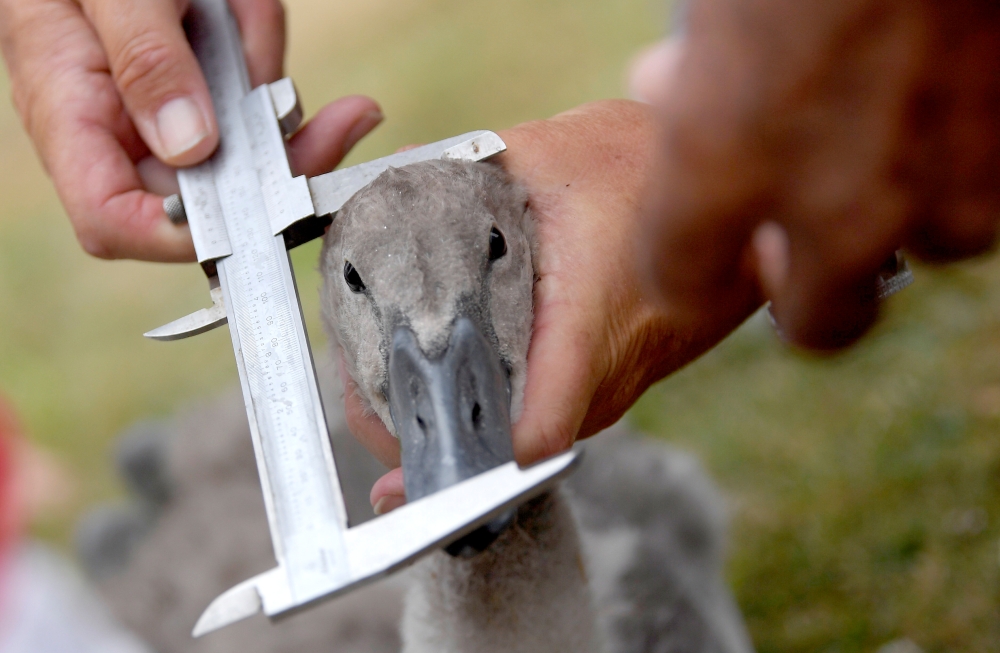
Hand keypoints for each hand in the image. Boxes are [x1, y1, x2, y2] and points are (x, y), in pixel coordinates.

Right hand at [0, 0, 382, 260]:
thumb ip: (145, 63)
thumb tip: (190, 147)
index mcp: (71, 115)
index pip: (114, 219)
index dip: (180, 238)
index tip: (256, 217)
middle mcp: (124, 126)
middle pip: (211, 192)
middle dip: (277, 157)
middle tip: (345, 123)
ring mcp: (169, 105)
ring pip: (249, 136)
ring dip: (267, 82)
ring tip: (241, 13)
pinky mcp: (204, 80)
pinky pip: (255, 85)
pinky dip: (260, 41)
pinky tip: (240, 7)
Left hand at [345, 101, 761, 513]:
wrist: (719, 193)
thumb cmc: (645, 171)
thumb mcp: (549, 153)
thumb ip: (464, 168)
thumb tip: (393, 179)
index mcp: (588, 328)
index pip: (530, 435)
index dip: (461, 465)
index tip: (398, 470)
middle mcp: (601, 379)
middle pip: (505, 449)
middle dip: (426, 437)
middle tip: (357, 398)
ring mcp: (604, 389)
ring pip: (516, 434)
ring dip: (450, 419)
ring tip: (381, 383)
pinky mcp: (602, 382)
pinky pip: (534, 410)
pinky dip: (481, 400)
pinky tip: (436, 367)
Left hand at [632, 0, 999, 349]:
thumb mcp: (713, 7)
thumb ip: (689, 71)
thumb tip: (661, 87)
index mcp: (722, 161)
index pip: (680, 279)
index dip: (683, 267)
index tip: (694, 252)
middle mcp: (837, 198)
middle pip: (822, 325)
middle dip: (810, 298)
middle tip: (804, 250)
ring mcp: (944, 177)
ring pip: (934, 248)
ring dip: (910, 217)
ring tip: (895, 154)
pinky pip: (999, 188)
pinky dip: (974, 163)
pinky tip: (949, 109)